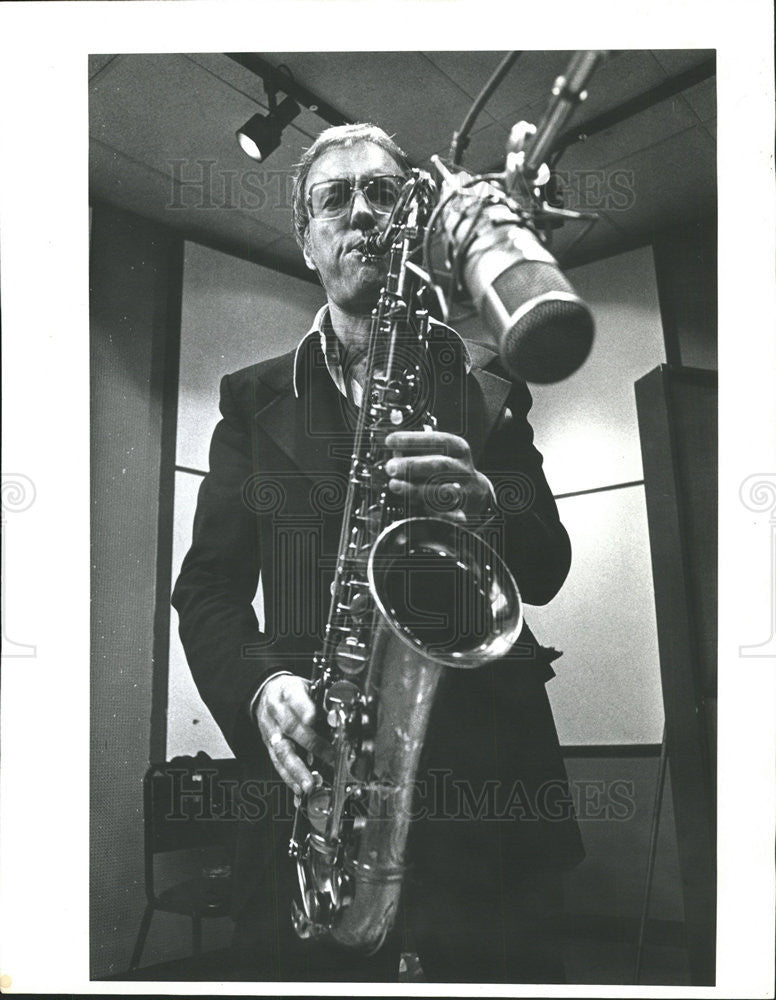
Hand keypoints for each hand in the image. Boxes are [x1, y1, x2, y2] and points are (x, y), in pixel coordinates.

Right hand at [255, 675, 331, 795]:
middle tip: (328, 757)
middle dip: (311, 745)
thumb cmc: (292, 691)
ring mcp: (271, 730)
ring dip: (297, 770)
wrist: (266, 693)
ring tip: (309, 784)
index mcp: (288, 691)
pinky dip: (288, 777)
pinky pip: (277, 762)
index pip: (298, 700)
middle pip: (291, 728)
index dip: (308, 711)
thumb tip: (338, 717)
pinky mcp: (268, 745)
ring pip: (282, 750)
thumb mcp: (308, 686)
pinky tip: (298, 788)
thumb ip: (322, 701)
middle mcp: (277, 711)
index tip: (322, 721)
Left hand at [383, 430, 492, 520]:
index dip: (413, 440)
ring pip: (442, 491)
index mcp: (458, 450)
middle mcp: (464, 469)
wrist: (474, 496)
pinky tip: (416, 506)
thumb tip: (394, 452)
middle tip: (391, 467)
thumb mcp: (438, 455)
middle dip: (413, 465)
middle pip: (441, 465)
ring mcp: (467, 492)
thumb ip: (417, 452)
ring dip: (415, 488)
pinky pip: (447, 514)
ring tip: (395, 485)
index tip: (390, 441)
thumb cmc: (448, 472)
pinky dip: (432, 511)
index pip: (439, 440)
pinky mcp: (465, 513)